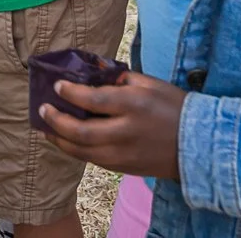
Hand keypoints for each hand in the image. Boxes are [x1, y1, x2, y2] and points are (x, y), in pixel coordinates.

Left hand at [38, 72, 184, 178]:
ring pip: (81, 151)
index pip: (93, 99)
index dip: (70, 93)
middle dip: (56, 120)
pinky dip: (74, 150)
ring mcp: (123, 154)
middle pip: (80, 130)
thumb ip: (120, 78)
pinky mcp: (123, 168)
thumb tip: (93, 72)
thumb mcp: (150, 84)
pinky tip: (66, 141)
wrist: (198, 145)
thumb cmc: (173, 108)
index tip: (57, 86)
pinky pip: (92, 160)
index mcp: (133, 105)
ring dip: (59, 139)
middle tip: (42, 109)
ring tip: (46, 128)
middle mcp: (125, 132)